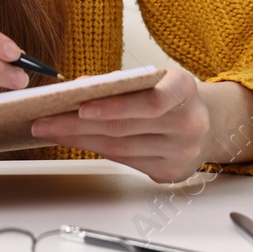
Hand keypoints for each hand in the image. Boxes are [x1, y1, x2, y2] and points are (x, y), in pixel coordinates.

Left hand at [28, 68, 252, 182]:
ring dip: (80, 139)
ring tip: (50, 130)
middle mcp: (189, 123)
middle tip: (44, 119)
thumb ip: (120, 83)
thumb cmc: (172, 95)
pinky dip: (96, 150)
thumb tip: (78, 87)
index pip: (150, 101)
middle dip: (78, 124)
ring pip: (121, 148)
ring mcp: (183, 152)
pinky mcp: (171, 173)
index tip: (81, 105)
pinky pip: (126, 161)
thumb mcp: (155, 78)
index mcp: (185, 90)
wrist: (208, 123)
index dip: (114, 106)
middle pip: (125, 127)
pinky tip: (75, 141)